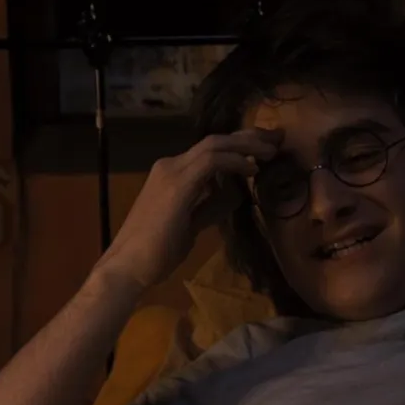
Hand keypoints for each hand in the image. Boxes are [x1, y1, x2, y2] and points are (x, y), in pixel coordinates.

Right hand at [100, 128, 282, 291]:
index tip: (265, 149)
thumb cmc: (155, 252)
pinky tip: (252, 168)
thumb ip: (210, 206)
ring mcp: (171, 172)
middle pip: (216, 141)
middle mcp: (170, 166)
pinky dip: (234, 161)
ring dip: (246, 145)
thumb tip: (235, 195)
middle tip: (276, 138)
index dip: (240, 146)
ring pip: (214, 145)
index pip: (211, 150)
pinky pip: (211, 161)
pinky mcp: (177, 184)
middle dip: (248, 137)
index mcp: (172, 174)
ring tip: (271, 150)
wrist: (127, 266)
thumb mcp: (191, 224)